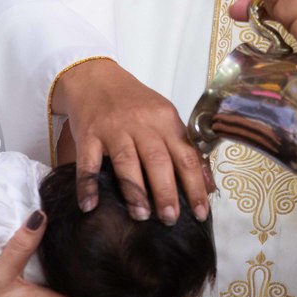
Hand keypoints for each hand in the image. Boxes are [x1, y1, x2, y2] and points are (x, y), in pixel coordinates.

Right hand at [51, 59, 211, 224]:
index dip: (194, 185)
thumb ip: (185, 148)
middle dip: (166, 192)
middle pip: (158, 160)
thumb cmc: (135, 103)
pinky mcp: (88, 135)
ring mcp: (113, 129)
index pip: (186, 155)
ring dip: (134, 191)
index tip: (200, 213)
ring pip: (126, 162)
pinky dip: (87, 185)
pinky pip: (87, 163)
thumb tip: (208, 185)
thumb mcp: (165, 118)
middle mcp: (141, 123)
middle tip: (170, 219)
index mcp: (165, 120)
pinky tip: (90, 205)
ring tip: (141, 216)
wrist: (96, 78)